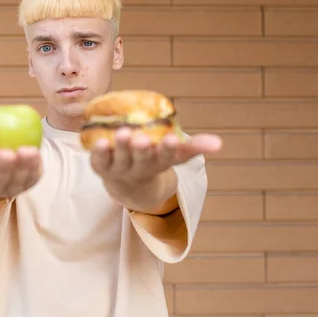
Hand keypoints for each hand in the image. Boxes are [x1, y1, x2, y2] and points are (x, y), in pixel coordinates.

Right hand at [0, 132, 42, 201]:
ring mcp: (10, 189)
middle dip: (3, 169)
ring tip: (27, 150)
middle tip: (8, 152)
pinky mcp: (27, 184)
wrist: (4, 140)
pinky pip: (32, 179)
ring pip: (16, 184)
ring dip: (23, 169)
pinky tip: (36, 153)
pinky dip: (35, 167)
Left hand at [89, 127, 221, 212]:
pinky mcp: (101, 168)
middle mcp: (140, 168)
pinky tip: (98, 141)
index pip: (167, 157)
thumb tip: (219, 143)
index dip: (169, 149)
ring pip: (120, 159)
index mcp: (160, 163)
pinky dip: (97, 153)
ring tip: (122, 132)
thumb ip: (195, 146)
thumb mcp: (175, 155)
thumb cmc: (154, 160)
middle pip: (142, 159)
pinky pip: (98, 161)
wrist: (128, 186)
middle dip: (142, 149)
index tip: (173, 139)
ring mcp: (120, 169)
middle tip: (141, 137)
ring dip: (121, 147)